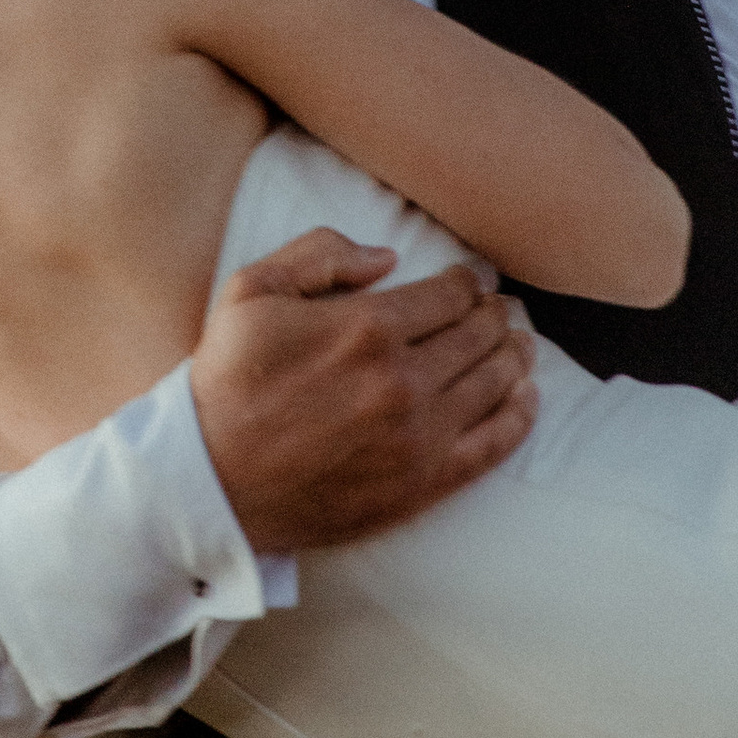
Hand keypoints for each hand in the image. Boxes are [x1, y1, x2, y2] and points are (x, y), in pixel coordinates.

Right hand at [189, 228, 536, 552]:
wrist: (209, 480)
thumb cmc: (227, 382)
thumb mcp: (250, 292)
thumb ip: (320, 254)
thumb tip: (388, 257)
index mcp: (366, 328)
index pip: (449, 294)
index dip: (468, 282)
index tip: (470, 281)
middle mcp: (402, 380)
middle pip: (480, 334)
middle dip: (495, 314)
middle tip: (499, 308)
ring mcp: (418, 436)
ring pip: (495, 382)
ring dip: (514, 354)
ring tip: (519, 342)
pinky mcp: (423, 483)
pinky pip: (494, 444)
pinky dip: (520, 415)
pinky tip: (528, 396)